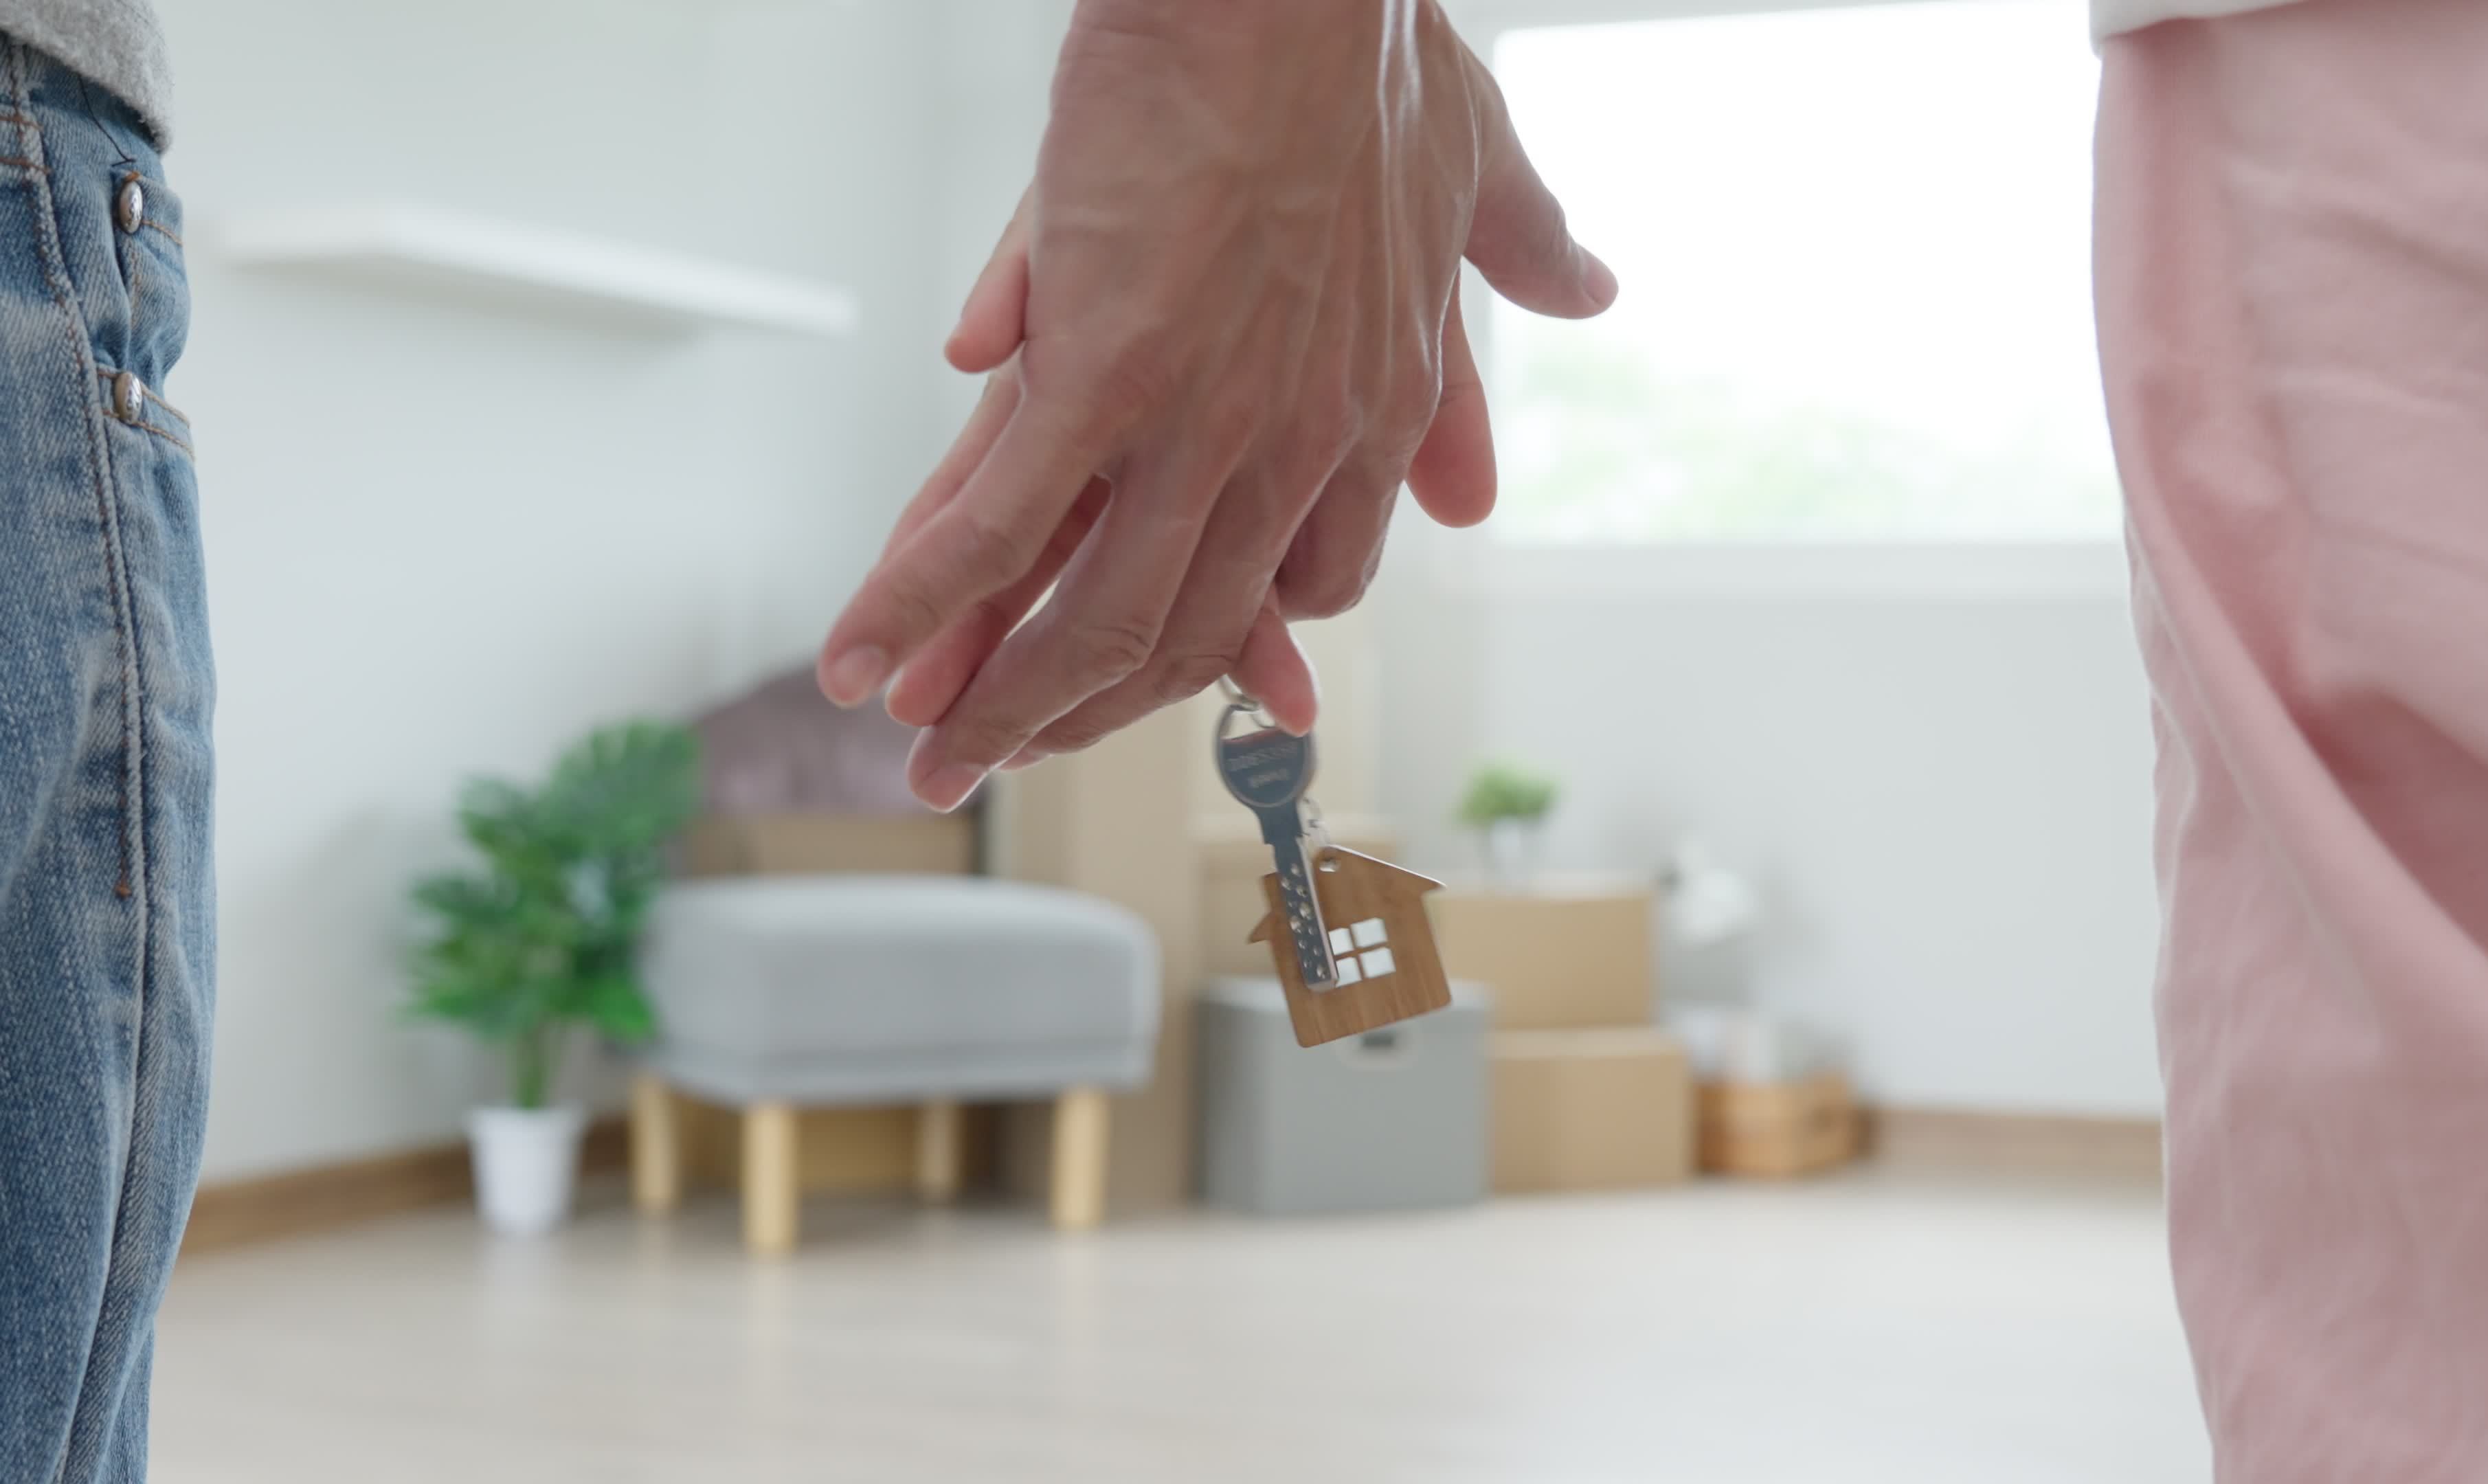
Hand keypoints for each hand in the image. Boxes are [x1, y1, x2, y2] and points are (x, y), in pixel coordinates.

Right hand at [819, 0, 1614, 808]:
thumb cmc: (1369, 52)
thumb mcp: (1480, 167)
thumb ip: (1522, 248)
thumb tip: (1586, 288)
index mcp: (1376, 412)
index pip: (1309, 581)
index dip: (1239, 642)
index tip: (1186, 675)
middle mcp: (1296, 449)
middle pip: (1187, 627)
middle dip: (1091, 711)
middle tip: (1009, 758)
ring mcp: (1198, 423)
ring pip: (1098, 611)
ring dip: (1000, 693)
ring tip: (927, 753)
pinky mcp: (1099, 375)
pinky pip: (1005, 524)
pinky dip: (923, 597)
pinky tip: (865, 653)